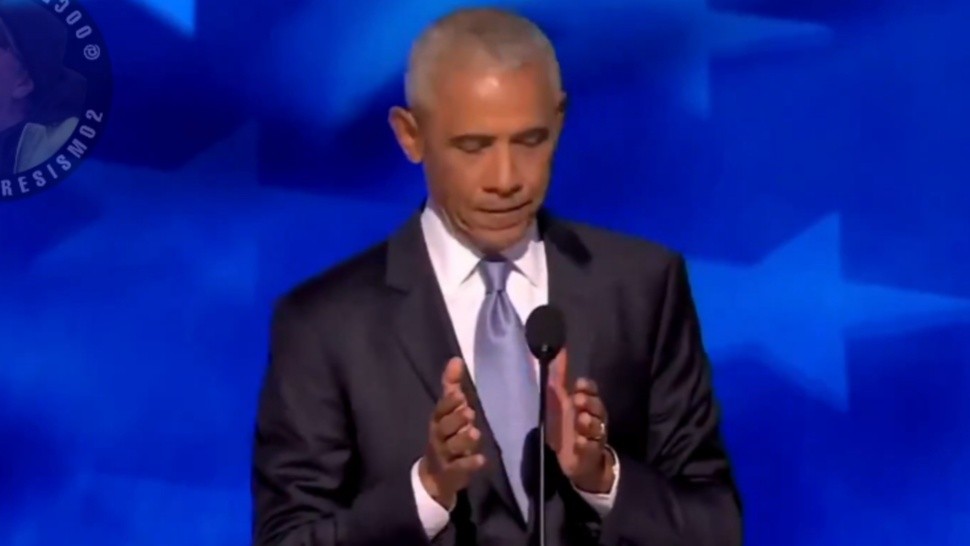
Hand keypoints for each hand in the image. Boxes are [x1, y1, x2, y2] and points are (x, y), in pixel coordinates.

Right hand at [418, 357, 486, 507]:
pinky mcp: (453, 472)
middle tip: (469, 412)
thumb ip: (452, 386)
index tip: (458, 393)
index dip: (448, 403)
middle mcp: (439, 436)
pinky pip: (460, 468)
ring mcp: (444, 455)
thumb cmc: (446, 435)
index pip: (441, 409)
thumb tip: (456, 359)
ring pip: (452, 447)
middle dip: (456, 419)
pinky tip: (481, 460)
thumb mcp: (448, 412)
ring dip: (463, 440)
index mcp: (438, 420)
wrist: (435, 474)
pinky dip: (470, 464)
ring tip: (475, 433)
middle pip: (444, 427)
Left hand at [546, 348, 614, 492]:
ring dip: (588, 423)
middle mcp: (593, 418)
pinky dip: (585, 445)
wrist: (576, 461)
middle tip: (578, 400)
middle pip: (598, 407)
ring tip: (581, 420)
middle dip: (589, 402)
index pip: (591, 390)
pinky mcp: (589, 454)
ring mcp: (593, 436)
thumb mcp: (559, 400)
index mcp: (585, 404)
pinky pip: (590, 448)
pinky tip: (579, 442)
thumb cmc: (567, 426)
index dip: (587, 387)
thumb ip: (559, 376)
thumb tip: (559, 350)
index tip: (578, 385)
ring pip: (597, 427)